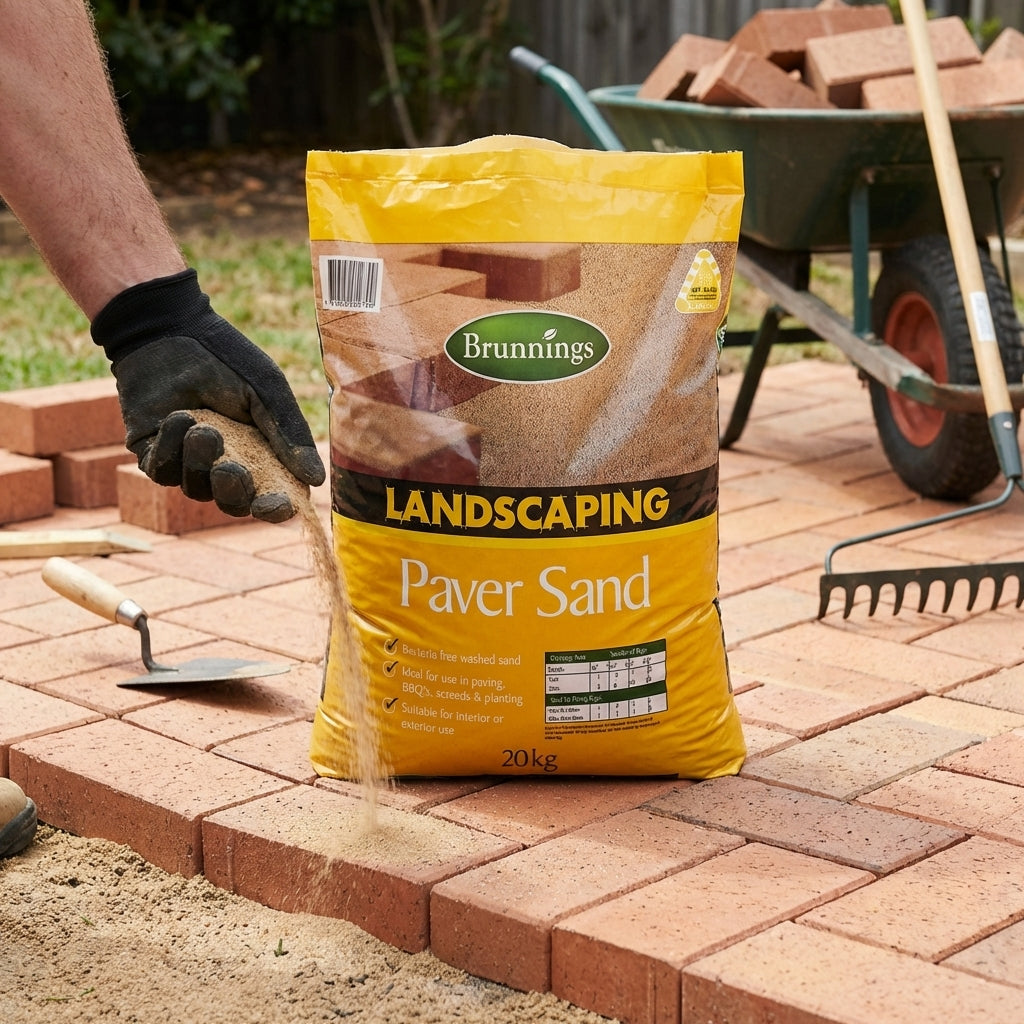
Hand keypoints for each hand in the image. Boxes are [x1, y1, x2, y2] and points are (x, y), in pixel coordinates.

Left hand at [91, 269, 324, 521]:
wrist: (168, 330)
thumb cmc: (226, 358)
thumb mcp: (267, 392)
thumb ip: (289, 434)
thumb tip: (315, 480)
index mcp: (260, 453)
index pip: (271, 494)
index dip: (275, 507)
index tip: (277, 506)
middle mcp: (225, 463)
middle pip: (233, 504)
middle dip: (234, 491)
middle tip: (231, 468)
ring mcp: (188, 462)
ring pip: (196, 489)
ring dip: (200, 461)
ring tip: (201, 426)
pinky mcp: (153, 454)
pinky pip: (163, 472)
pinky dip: (173, 448)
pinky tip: (180, 416)